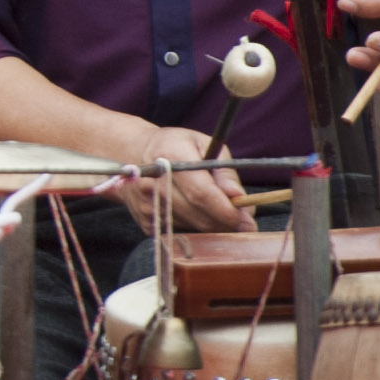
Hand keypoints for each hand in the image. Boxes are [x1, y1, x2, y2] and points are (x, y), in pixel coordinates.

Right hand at [106, 121, 243, 234]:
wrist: (132, 154)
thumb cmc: (175, 146)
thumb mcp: (204, 145)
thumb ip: (224, 171)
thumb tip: (239, 197)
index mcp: (170, 157)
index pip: (201, 193)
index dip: (226, 211)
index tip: (248, 221)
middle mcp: (152, 182)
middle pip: (197, 214)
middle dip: (225, 223)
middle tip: (244, 224)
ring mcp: (145, 204)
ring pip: (190, 227)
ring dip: (211, 227)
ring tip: (220, 216)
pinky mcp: (144, 221)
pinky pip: (178, 234)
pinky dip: (193, 229)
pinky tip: (197, 216)